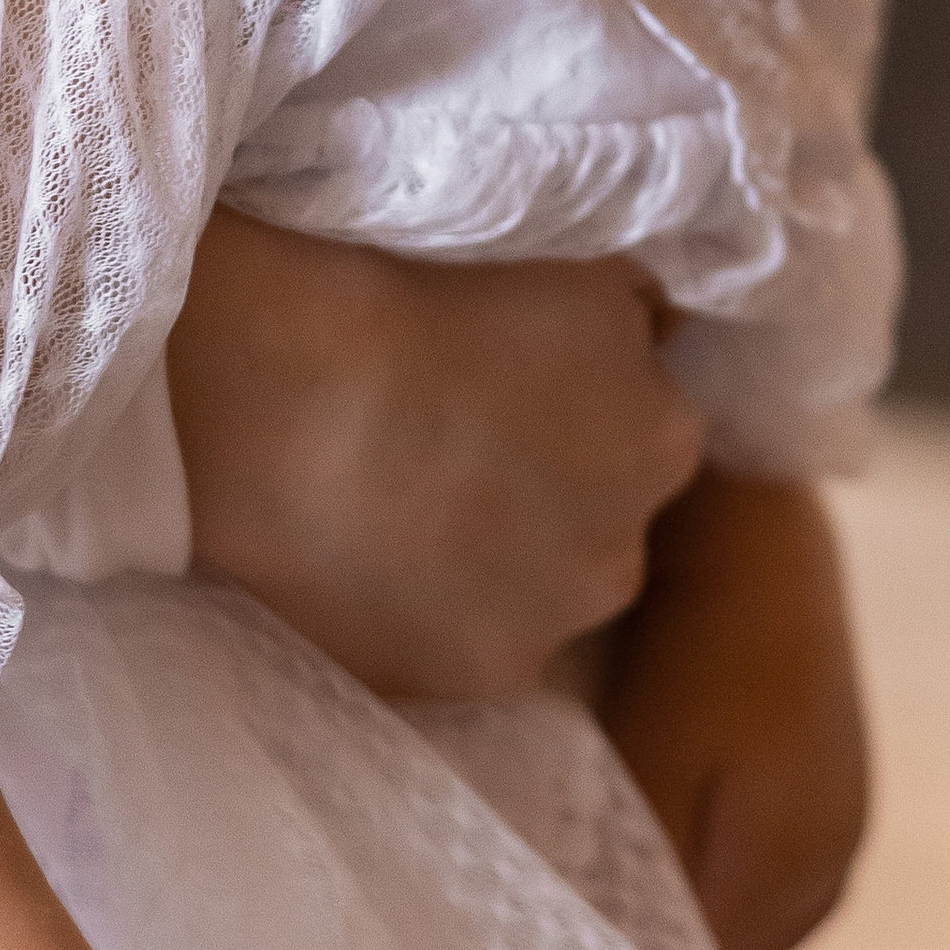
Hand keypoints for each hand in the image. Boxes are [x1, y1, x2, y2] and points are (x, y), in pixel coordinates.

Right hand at [167, 213, 702, 699]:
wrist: (287, 400)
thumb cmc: (424, 302)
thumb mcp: (573, 270)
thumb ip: (628, 321)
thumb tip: (651, 335)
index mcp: (663, 439)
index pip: (641, 425)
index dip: (570, 401)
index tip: (499, 382)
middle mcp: (625, 552)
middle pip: (595, 520)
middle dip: (542, 491)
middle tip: (447, 444)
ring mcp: (545, 629)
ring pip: (531, 591)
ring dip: (490, 560)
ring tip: (397, 508)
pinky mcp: (464, 679)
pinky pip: (459, 642)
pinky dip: (425, 611)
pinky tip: (367, 562)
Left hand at [599, 472, 870, 949]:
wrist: (756, 533)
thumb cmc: (692, 638)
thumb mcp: (651, 750)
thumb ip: (641, 858)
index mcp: (795, 858)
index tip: (568, 927)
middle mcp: (837, 854)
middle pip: (734, 947)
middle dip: (666, 934)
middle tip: (586, 892)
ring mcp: (847, 819)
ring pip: (758, 914)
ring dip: (699, 901)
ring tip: (626, 851)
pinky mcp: (840, 784)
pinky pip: (780, 874)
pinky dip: (730, 870)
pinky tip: (680, 821)